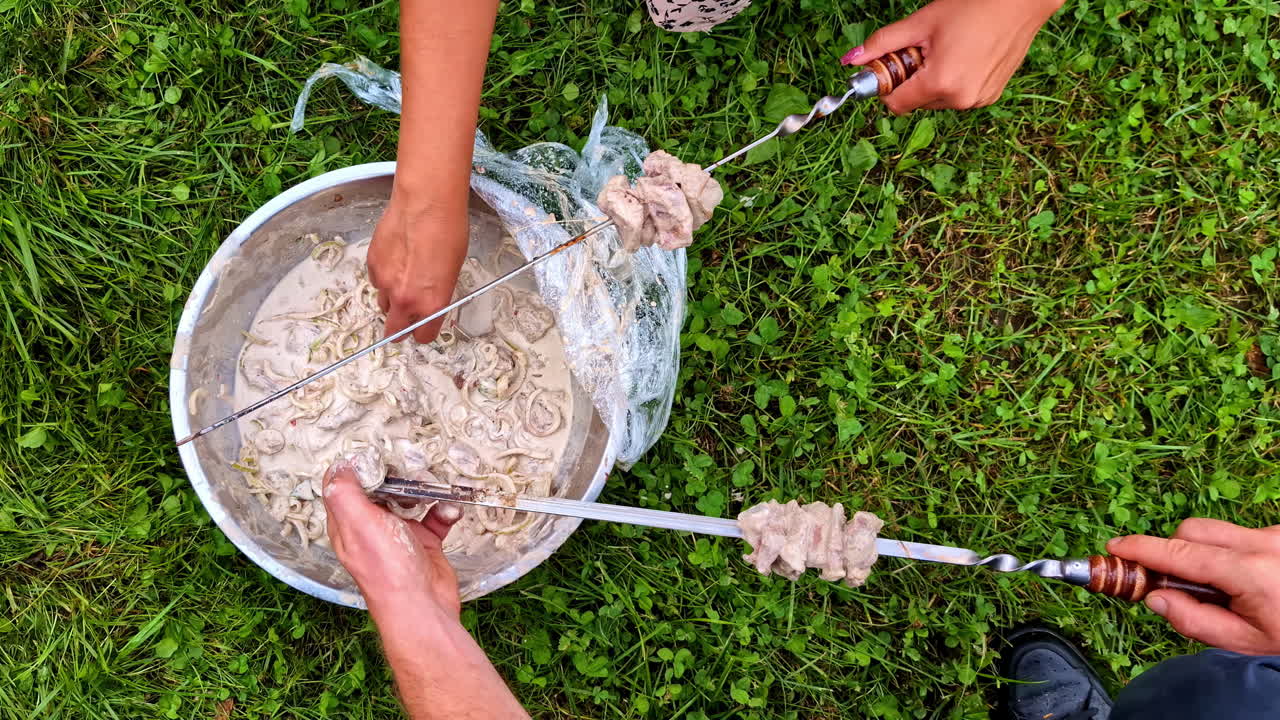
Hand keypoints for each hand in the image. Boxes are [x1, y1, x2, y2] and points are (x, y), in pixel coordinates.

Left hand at [322, 460, 463, 614]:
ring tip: (432, 486)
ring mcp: (398, 536)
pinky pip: (434, 517)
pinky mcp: (423, 543)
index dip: (359, 467)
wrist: (423, 606)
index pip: (345, 486)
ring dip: (424, 491)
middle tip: (410, 468)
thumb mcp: (360, 524)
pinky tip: (448, 510)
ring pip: (409, 500)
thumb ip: (345, 493)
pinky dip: (443, 510)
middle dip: (397, 475)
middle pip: (380, 489)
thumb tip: (338, 466)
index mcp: (349, 524)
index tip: (377, 455)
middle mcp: (371, 528)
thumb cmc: (389, 571)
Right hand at [367, 194, 467, 343]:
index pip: (423, 337)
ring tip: (403, 276)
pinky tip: (395, 257)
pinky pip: (376, 281)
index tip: (425, 326)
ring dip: (391, 299)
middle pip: (394, 332)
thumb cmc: (448, 233)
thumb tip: (428, 303)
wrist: (425, 204)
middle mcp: (405, 300)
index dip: (424, 332)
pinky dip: (384, 276)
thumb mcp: (452, 272)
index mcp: (431, 305)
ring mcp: (384, 284)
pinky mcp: (371, 265)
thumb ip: (436, 295)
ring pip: (383, 304)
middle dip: (400, 329)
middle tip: (405, 318)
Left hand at [841, 0, 1064, 114]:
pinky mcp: (990, 96)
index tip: (891, 66)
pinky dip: (953, 82)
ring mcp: (978, 100)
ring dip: (933, 81)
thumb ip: (883, 43)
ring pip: (937, 100)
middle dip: (911, 80)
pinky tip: (964, 56)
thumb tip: (851, 60)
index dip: (887, 86)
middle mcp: (960, 99)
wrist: (1021, 2)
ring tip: (947, 50)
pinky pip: (959, 96)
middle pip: (915, 102)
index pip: (895, 104)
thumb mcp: (921, 23)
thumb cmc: (973, 7)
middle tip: (923, 50)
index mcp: (940, 83)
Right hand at [1107, 518, 1279, 655]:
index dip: (1141, 549)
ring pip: (1216, 530)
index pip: (1180, 554)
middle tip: (1174, 585)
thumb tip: (1154, 598)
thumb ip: (1194, 621)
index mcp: (1251, 572)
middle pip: (1193, 530)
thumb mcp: (1246, 643)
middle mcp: (1263, 543)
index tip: (1113, 549)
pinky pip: (1239, 534)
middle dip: (1173, 551)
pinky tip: (1250, 582)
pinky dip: (1230, 553)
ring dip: (1203, 552)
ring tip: (1223, 588)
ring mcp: (1276, 533)